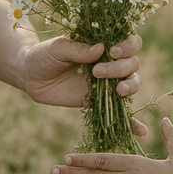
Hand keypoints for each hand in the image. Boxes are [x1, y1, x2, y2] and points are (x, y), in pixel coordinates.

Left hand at [16, 31, 145, 135]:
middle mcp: (111, 62)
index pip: (130, 42)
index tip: (112, 51)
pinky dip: (132, 122)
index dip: (128, 46)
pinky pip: (120, 111)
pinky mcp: (100, 101)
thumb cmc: (44, 56)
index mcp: (104, 44)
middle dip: (120, 68)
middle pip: (133, 63)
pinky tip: (141, 130)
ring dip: (130, 86)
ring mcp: (108, 82)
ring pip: (132, 83)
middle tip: (97, 71)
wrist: (31, 76)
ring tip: (117, 90)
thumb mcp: (57, 48)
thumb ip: (77, 49)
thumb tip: (100, 49)